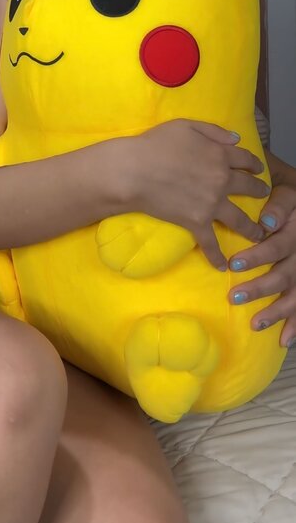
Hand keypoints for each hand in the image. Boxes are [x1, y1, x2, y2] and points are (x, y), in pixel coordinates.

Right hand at [125, 120, 269, 269]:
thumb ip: (214, 130)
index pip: (245, 159)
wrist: (134, 171)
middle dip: (259, 191)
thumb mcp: (185, 125)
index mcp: (220, 155)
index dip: (254, 164)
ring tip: (259, 234)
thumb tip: (237, 139)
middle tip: (263, 195)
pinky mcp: (197, 222)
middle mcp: (222, 180)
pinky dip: (217, 256)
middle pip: (249, 187)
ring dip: (252, 227)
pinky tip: (223, 266)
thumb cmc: (155, 144)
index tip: (257, 169)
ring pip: (239, 219)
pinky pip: (211, 243)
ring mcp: (211, 204)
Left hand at [228, 156, 295, 347]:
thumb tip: (267, 222)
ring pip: (295, 290)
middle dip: (261, 287)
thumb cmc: (285, 186)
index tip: (233, 264)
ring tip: (255, 323)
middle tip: (234, 296)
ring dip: (277, 310)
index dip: (259, 254)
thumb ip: (279, 200)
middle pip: (286, 272)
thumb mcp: (285, 182)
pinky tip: (284, 340)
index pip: (279, 243)